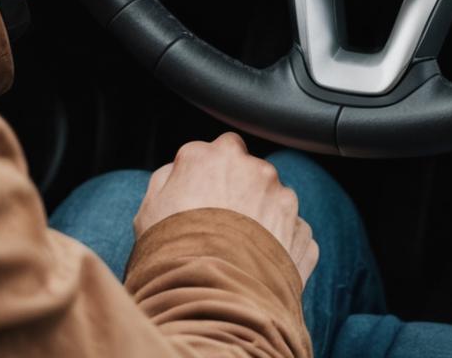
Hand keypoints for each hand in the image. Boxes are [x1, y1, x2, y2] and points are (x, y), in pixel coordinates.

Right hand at [134, 133, 318, 287]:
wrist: (211, 302)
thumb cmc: (173, 255)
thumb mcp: (150, 211)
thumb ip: (168, 178)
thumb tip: (178, 171)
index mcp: (215, 156)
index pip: (222, 149)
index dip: (214, 173)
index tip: (206, 196)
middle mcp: (255, 168)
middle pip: (252, 172)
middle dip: (243, 191)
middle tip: (223, 226)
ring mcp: (283, 199)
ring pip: (274, 200)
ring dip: (264, 218)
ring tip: (241, 253)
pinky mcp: (301, 231)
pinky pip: (292, 232)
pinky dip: (281, 245)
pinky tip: (259, 267)